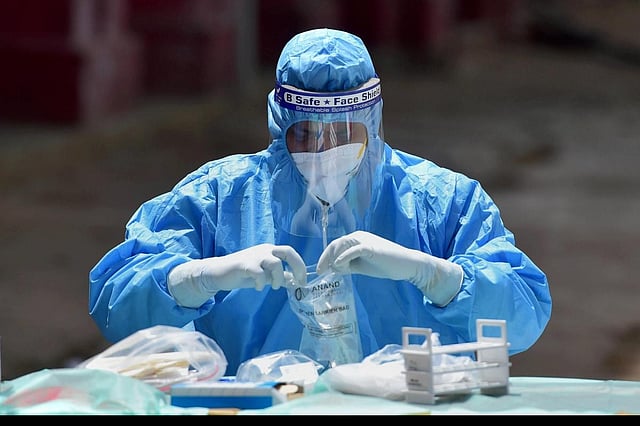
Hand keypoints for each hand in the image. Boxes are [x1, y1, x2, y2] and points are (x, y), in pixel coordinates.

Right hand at [168, 244, 306, 307]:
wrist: (218, 272)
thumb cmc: (242, 274)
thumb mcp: (264, 276)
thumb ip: (278, 277)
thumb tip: (293, 281)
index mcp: (270, 251)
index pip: (290, 252)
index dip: (300, 265)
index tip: (303, 281)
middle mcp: (264, 250)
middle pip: (287, 252)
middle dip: (297, 266)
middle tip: (298, 281)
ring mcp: (254, 256)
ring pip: (275, 263)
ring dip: (278, 278)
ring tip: (273, 287)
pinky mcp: (244, 264)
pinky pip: (259, 273)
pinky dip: (261, 282)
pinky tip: (257, 288)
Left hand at [316, 231, 462, 305]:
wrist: (406, 265)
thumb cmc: (385, 265)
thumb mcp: (361, 266)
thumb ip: (347, 265)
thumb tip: (332, 269)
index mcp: (356, 239)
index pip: (335, 245)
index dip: (325, 256)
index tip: (319, 270)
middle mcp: (358, 236)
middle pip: (336, 244)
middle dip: (325, 258)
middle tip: (320, 271)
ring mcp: (365, 240)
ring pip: (342, 245)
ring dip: (334, 259)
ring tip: (335, 271)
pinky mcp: (371, 247)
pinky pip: (353, 250)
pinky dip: (343, 258)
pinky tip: (339, 266)